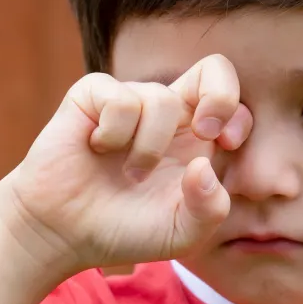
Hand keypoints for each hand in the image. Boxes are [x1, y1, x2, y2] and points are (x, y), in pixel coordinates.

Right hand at [3, 54, 252, 273]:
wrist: (65, 234)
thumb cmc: (125, 230)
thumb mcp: (182, 234)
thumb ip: (209, 209)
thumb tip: (204, 166)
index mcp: (194, 138)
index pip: (231, 99)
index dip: (237, 114)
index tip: (225, 144)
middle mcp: (167, 113)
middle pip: (214, 69)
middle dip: (219, 98)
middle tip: (203, 133)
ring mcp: (129, 101)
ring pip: (160, 98)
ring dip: (147, 148)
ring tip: (129, 175)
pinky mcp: (92, 97)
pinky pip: (119, 99)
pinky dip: (113, 134)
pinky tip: (97, 149)